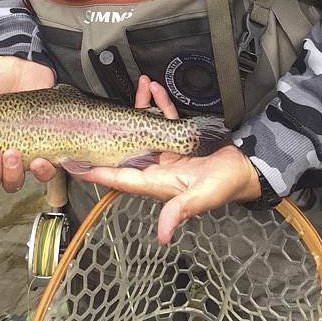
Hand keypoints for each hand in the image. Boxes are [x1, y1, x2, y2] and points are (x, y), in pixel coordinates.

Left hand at [73, 77, 261, 243]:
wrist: (247, 170)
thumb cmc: (225, 186)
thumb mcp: (202, 197)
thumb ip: (181, 211)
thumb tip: (163, 234)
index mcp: (156, 183)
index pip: (119, 178)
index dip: (97, 171)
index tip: (74, 163)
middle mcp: (156, 167)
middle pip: (126, 148)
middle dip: (112, 129)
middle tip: (96, 113)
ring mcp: (167, 152)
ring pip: (144, 128)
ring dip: (140, 107)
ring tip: (139, 86)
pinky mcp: (179, 139)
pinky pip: (164, 119)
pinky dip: (160, 103)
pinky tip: (155, 88)